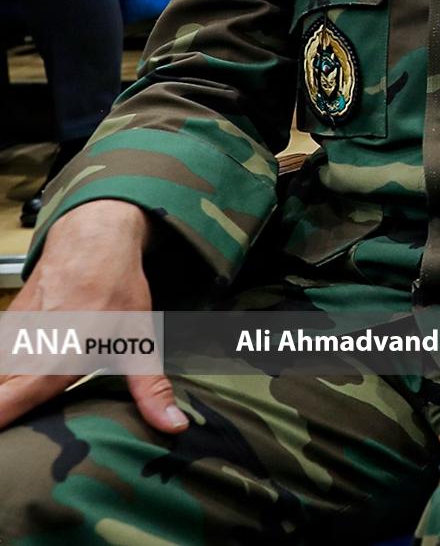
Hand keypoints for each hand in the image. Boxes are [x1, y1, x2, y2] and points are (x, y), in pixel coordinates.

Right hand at [0, 200, 183, 435]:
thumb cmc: (116, 291)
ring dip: (5, 394)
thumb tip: (174, 426)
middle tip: (23, 441)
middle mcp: (21, 353)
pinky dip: (3, 375)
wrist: (90, 240)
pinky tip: (17, 382)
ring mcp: (7, 339)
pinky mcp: (4, 328)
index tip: (7, 448)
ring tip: (23, 413)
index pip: (2, 406)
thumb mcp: (140, 341)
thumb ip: (149, 389)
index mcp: (52, 363)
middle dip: (5, 415)